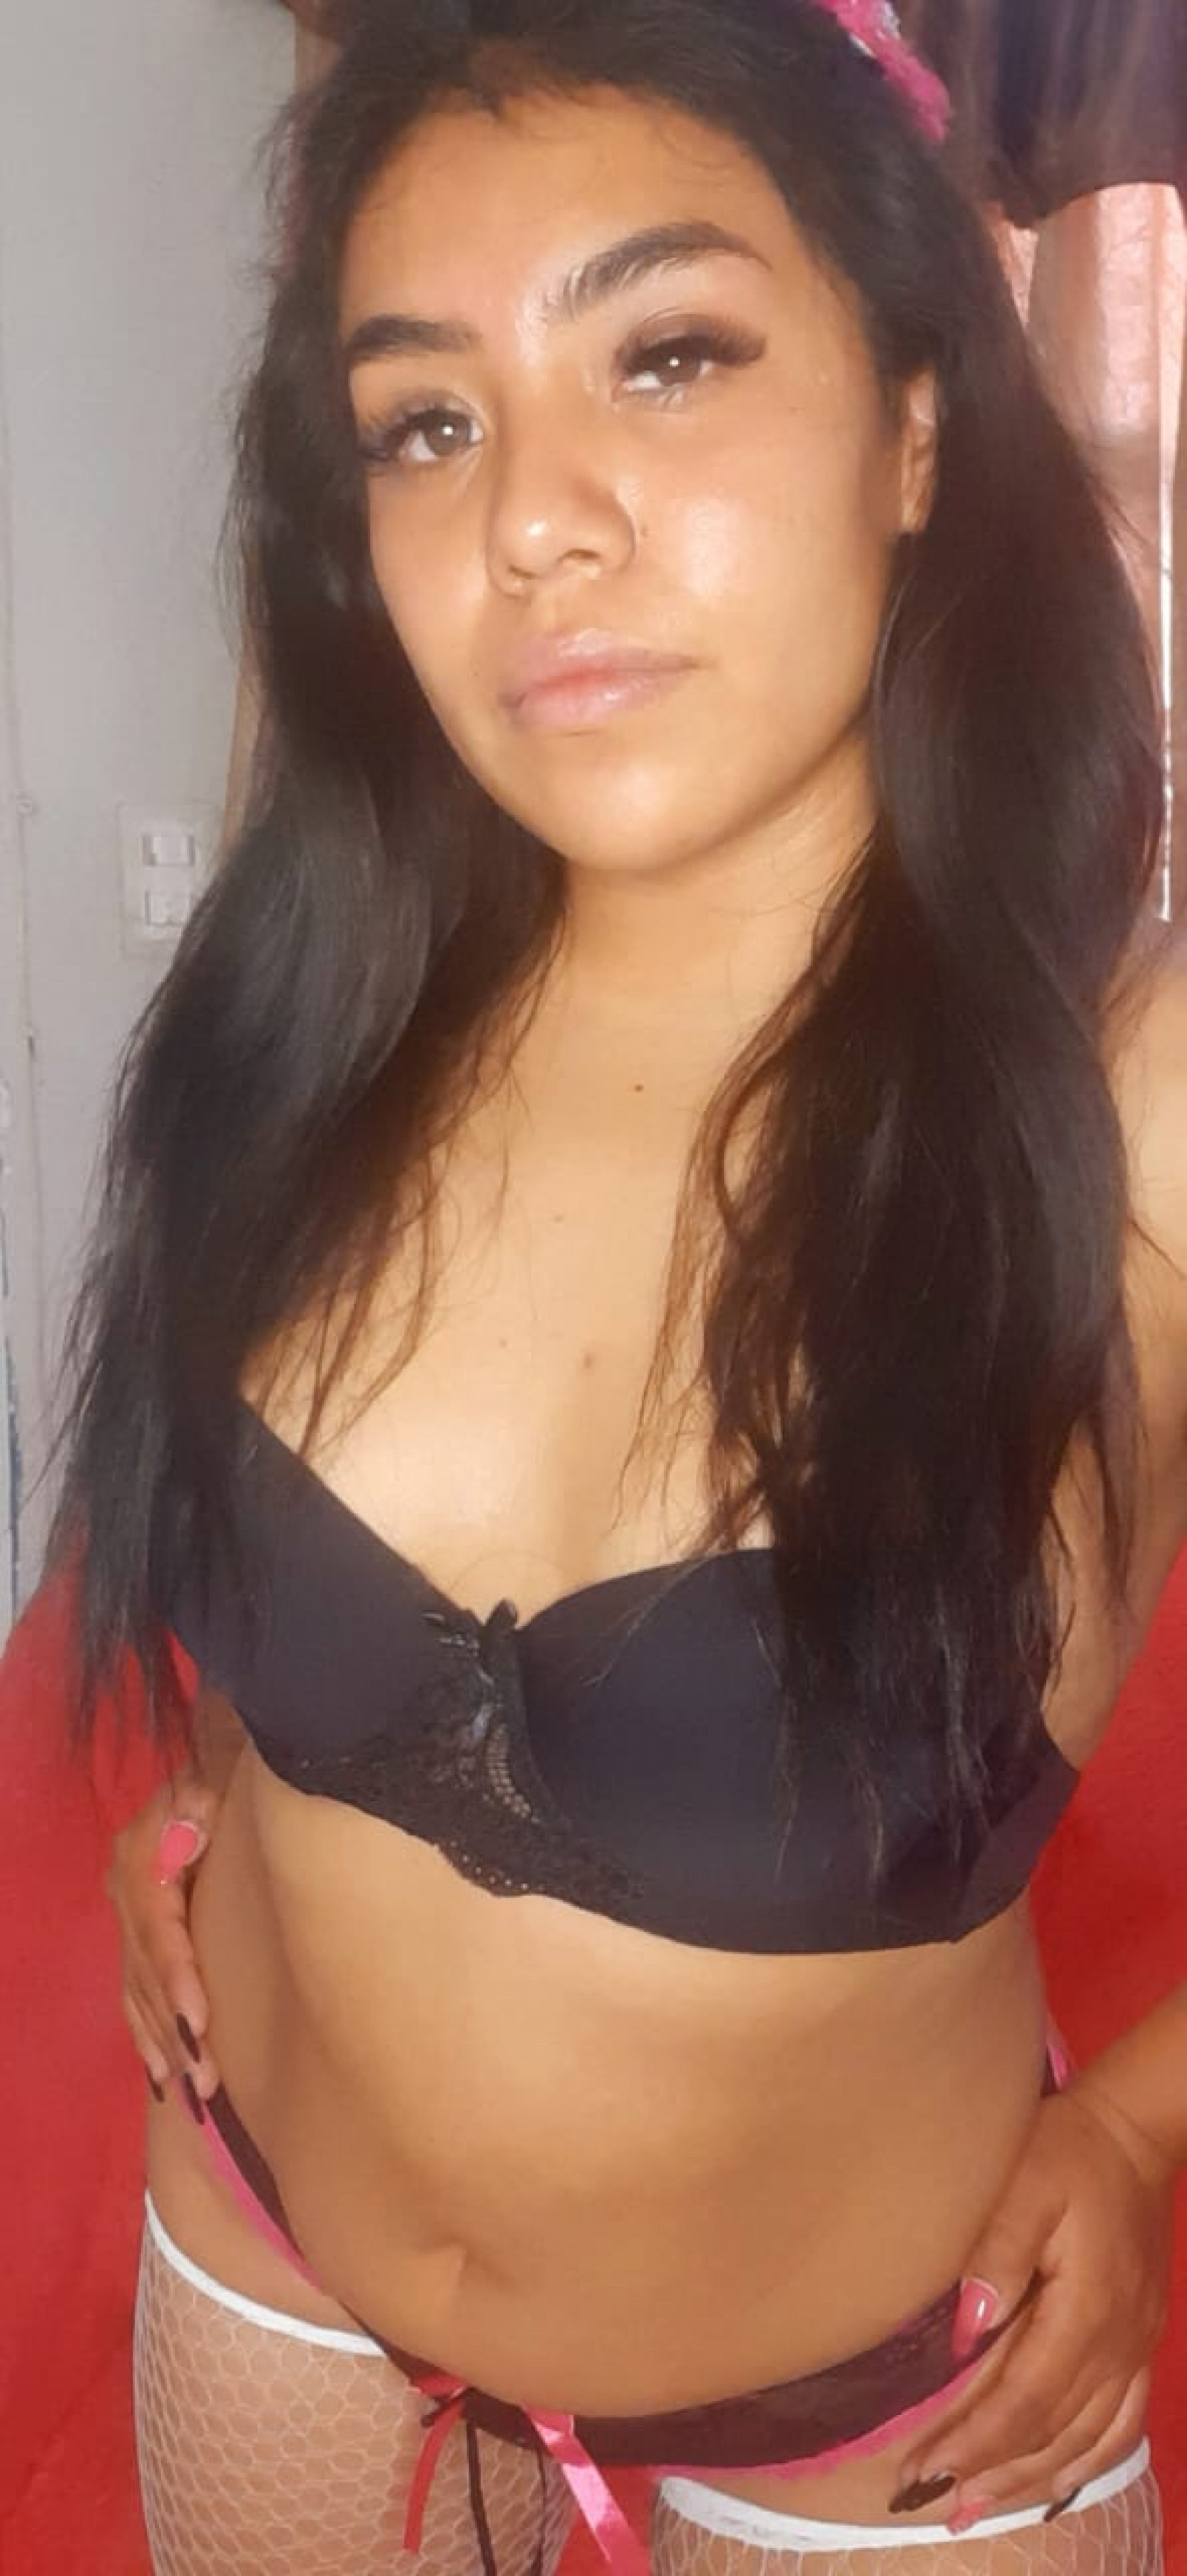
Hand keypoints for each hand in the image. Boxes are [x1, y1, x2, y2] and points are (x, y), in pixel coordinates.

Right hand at [107, 1775, 221, 2105]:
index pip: (157, 1929)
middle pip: (146, 1972)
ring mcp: (128, 1916)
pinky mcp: (138, 1935)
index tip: (199, 2021)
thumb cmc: (222, 1775)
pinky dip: (148, 2036)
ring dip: (163, 2043)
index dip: (176, 1976)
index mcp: (141, 1857)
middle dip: (174, 2028)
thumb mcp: (212, 1777)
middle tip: (205, 2079)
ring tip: (191, 2092)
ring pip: (139, 1992)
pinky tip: (162, 2076)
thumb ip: (199, 1802)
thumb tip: (189, 1832)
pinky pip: (136, 1994)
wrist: (209, 1768)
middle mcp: (127, 1892)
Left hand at [893, 2078, 1174, 2527]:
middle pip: (1053, 2433)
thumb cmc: (1068, 2151)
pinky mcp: (1140, 2342)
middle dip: (992, 2472)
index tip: (922, 2469)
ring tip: (981, 2506)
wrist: (1133, 2134)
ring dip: (1033, 2480)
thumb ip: (996, 2253)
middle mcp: (1118, 2343)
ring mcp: (1135, 2347)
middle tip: (936, 2503)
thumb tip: (966, 2331)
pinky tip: (1054, 2480)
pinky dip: (1084, 2462)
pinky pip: (1120, 2425)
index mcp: (1087, 2310)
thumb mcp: (1025, 2182)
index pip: (1024, 2400)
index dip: (973, 2442)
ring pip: (1088, 2441)